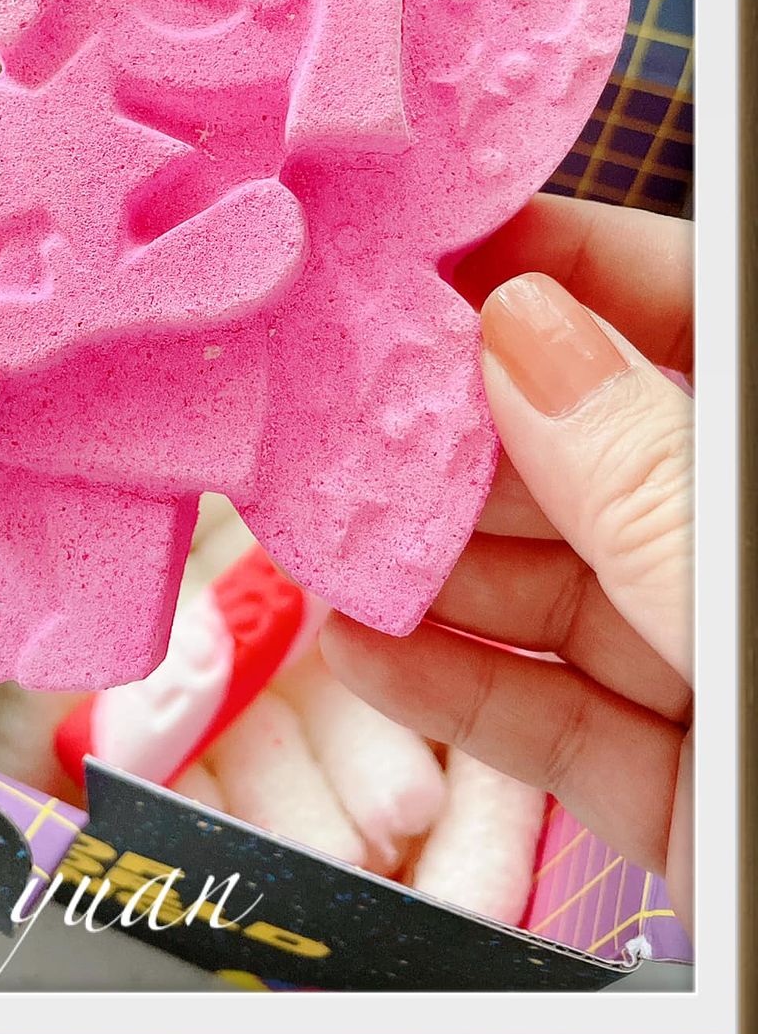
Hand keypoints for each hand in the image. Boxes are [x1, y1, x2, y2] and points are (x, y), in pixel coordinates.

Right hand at [321, 193, 693, 930]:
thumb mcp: (748, 590)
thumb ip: (643, 473)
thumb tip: (517, 329)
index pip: (669, 302)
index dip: (542, 263)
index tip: (413, 253)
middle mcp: (737, 544)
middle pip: (582, 447)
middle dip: (448, 432)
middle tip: (327, 411)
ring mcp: (712, 661)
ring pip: (549, 585)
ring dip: (426, 565)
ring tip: (319, 535)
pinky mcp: (677, 780)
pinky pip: (550, 716)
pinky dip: (453, 688)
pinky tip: (362, 649)